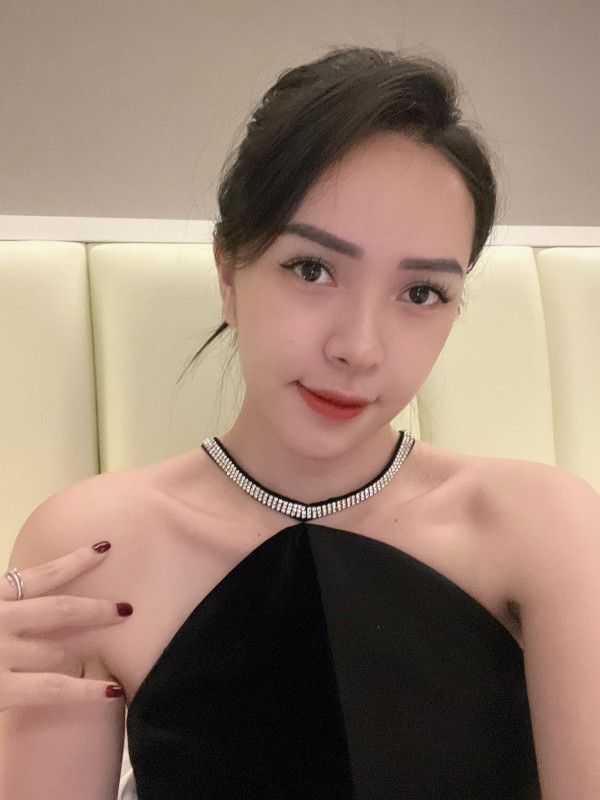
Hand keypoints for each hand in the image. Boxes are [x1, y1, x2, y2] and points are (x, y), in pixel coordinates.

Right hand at [0, 542, 130, 709]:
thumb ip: (4, 595)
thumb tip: (25, 585)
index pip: (41, 574)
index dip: (76, 561)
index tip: (105, 549)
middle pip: (62, 611)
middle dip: (97, 610)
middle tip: (127, 609)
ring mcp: (0, 653)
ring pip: (59, 651)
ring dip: (78, 657)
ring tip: (94, 662)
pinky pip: (53, 688)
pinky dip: (86, 691)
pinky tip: (112, 691)